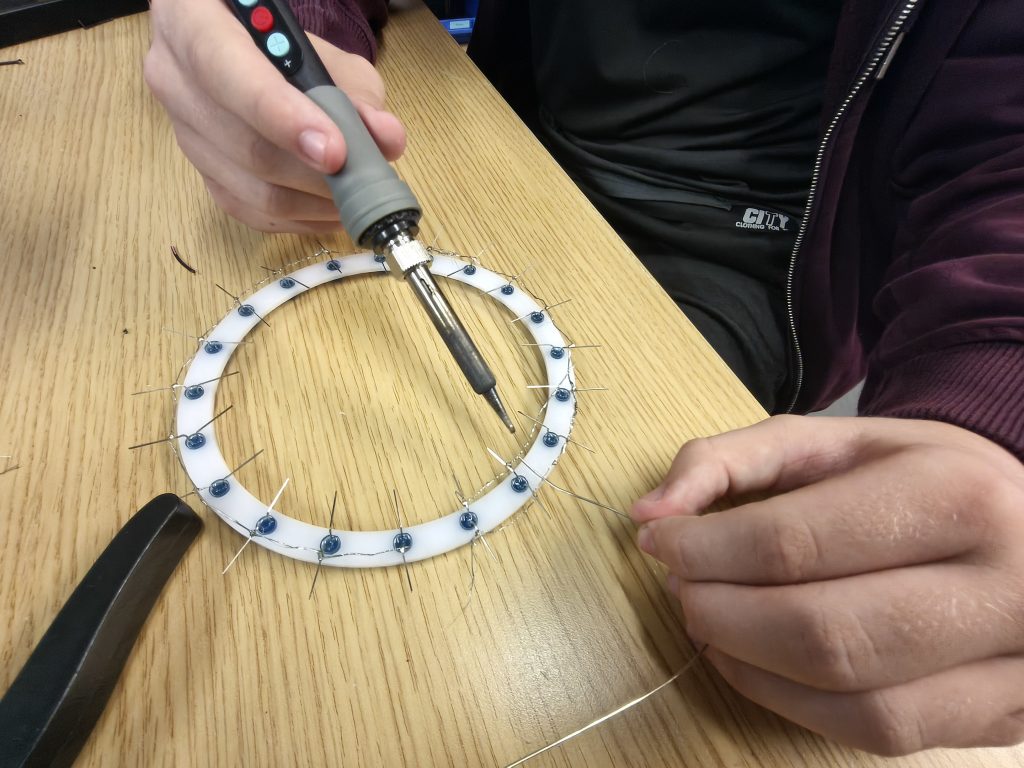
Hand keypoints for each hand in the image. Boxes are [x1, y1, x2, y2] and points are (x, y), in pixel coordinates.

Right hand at [144, 0, 405, 232]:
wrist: (237, 47)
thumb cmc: (278, 41)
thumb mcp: (320, 50)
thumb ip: (354, 91)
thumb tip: (386, 139)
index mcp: (191, 24)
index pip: (227, 75)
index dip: (282, 119)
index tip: (335, 151)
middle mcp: (174, 80)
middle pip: (245, 147)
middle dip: (315, 175)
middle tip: (364, 184)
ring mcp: (182, 133)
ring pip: (249, 189)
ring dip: (313, 204)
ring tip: (356, 200)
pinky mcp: (201, 174)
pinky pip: (248, 211)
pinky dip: (297, 220)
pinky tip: (331, 212)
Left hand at [632, 415, 1023, 754]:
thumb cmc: (917, 472)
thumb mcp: (830, 440)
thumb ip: (729, 460)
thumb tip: (648, 514)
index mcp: (956, 494)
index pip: (795, 542)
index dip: (704, 551)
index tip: (658, 542)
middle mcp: (1003, 584)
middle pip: (821, 630)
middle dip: (722, 614)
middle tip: (681, 588)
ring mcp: (1013, 661)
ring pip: (853, 696)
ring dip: (750, 665)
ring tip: (711, 622)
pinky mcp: (1004, 713)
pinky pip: (881, 731)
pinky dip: (795, 705)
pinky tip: (756, 665)